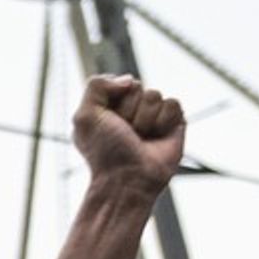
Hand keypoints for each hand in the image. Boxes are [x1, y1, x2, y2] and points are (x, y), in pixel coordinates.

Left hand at [71, 73, 187, 195]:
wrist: (128, 179)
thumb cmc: (105, 152)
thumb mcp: (84, 116)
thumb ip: (96, 86)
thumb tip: (128, 79)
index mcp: (109, 105)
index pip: (118, 82)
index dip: (113, 100)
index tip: (108, 122)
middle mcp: (132, 107)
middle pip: (138, 86)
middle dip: (129, 110)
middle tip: (125, 133)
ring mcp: (153, 114)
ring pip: (155, 95)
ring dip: (144, 120)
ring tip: (140, 138)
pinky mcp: (174, 121)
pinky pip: (173, 104)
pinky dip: (163, 121)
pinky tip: (156, 137)